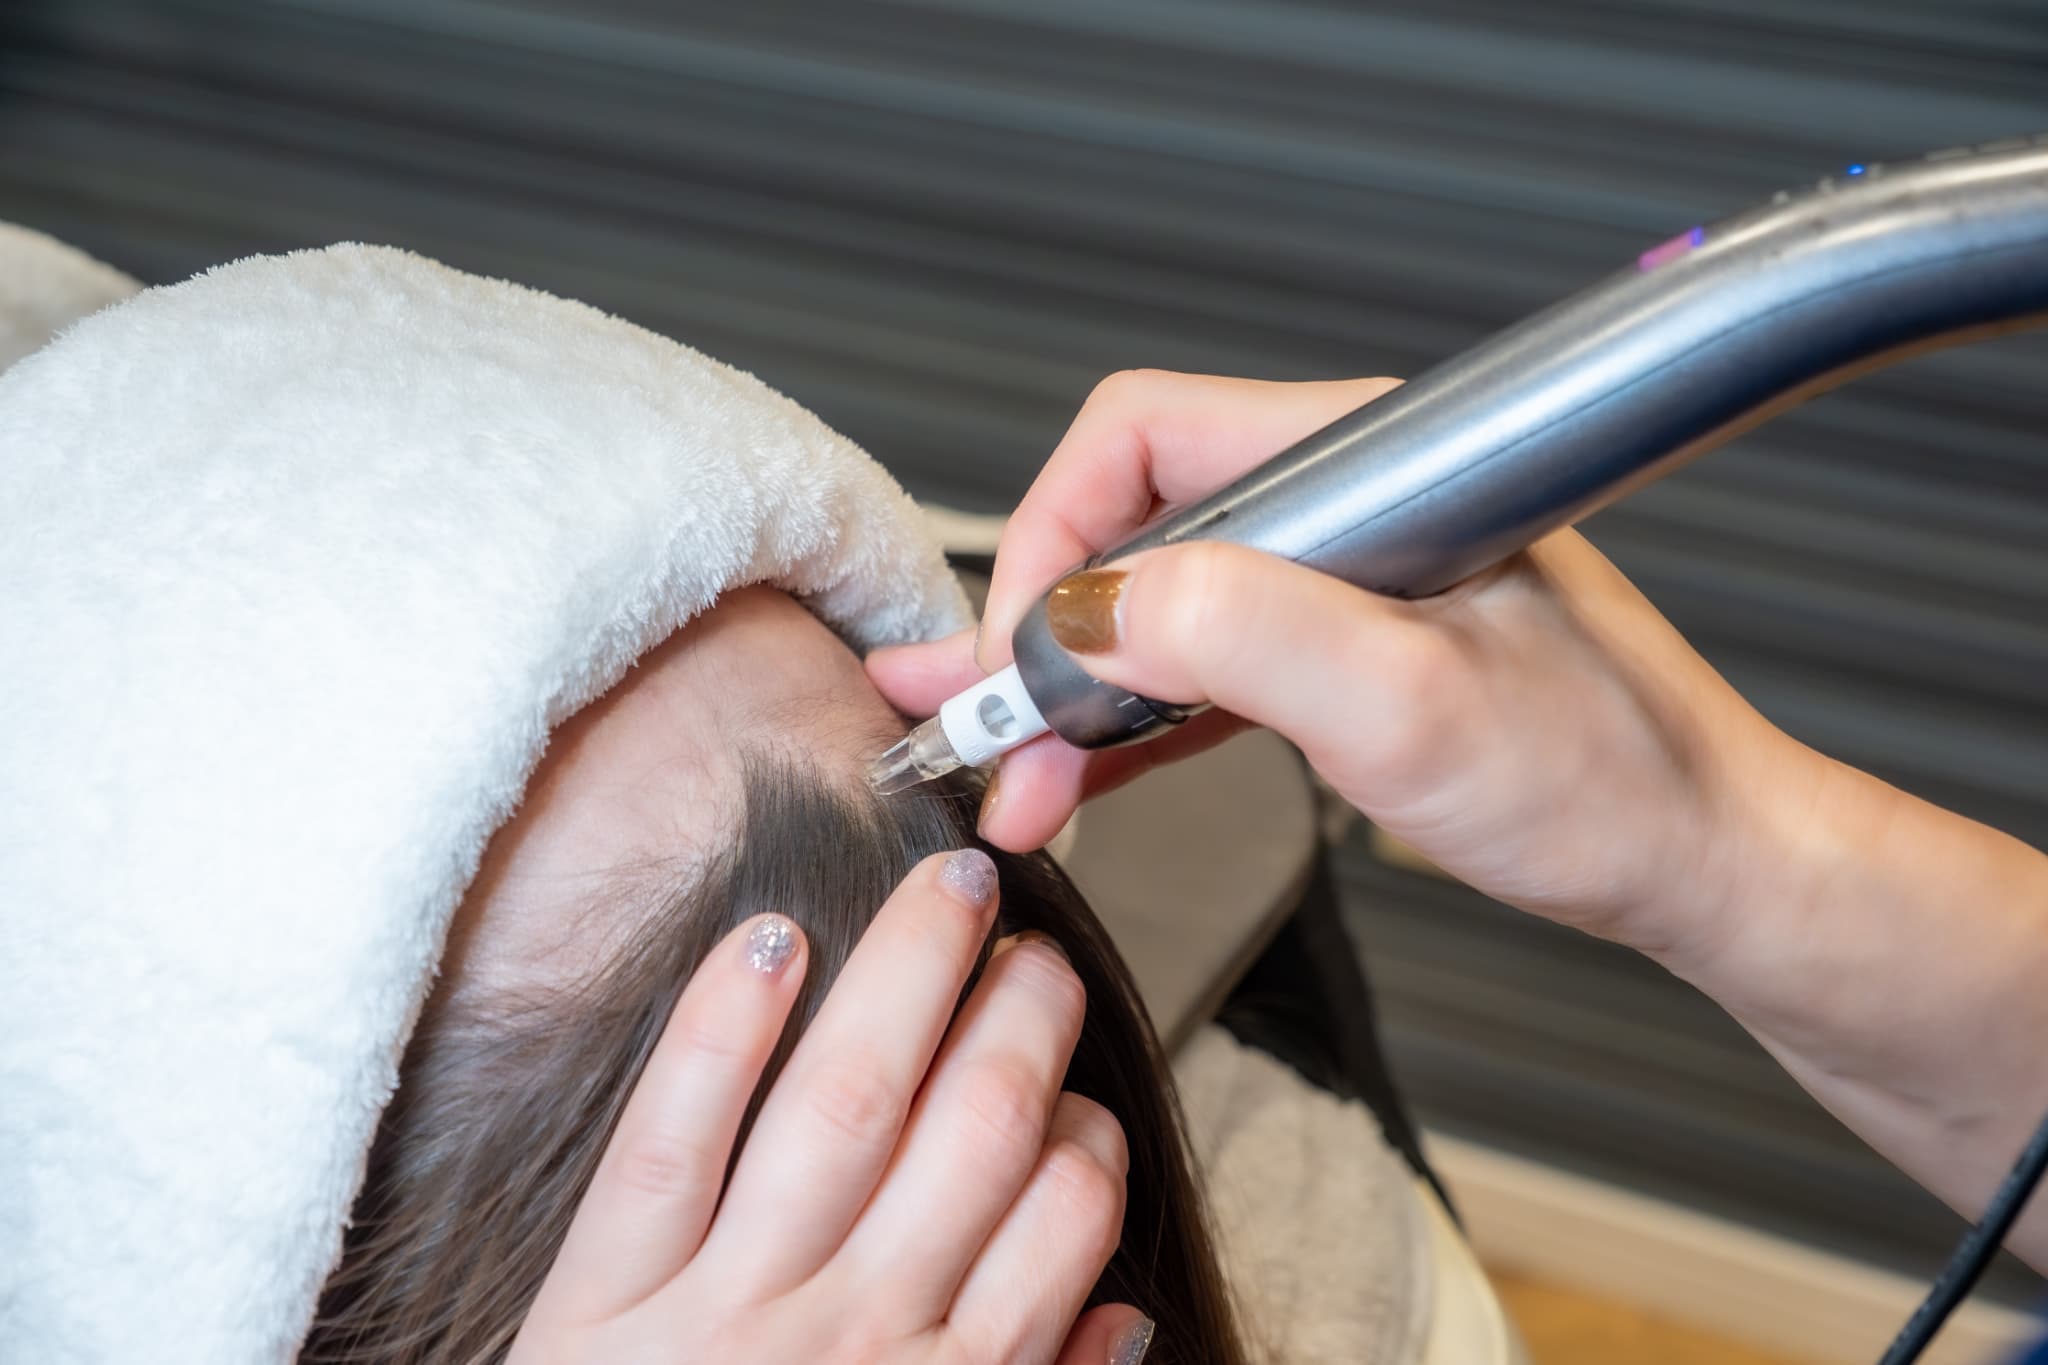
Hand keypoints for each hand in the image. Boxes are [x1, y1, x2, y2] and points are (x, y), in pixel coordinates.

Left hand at [509, 850, 1151, 1364]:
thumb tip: (1120, 1318)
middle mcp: (855, 1339)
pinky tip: (770, 937)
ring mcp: (727, 1311)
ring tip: (949, 889)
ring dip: (912, 976)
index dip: (1086, 1128)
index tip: (1074, 1087)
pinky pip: (670, 1141)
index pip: (1064, 1220)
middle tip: (1034, 944)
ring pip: (845, 1102)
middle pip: (974, 1131)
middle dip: (1024, 1015)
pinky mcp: (598, 1300)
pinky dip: (720, 1031)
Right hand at [870, 370, 1807, 959]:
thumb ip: (1243, 635)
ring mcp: (1341, 577)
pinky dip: (1131, 724)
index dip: (1054, 537)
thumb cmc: (1606, 777)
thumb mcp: (1411, 706)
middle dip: (1037, 629)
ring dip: (1070, 692)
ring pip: (1156, 606)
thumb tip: (1089, 611)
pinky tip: (1077, 778)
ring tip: (1005, 777)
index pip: (1141, 438)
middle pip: (1131, 524)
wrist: (1701, 859)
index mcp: (1364, 462)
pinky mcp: (1343, 651)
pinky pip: (1203, 669)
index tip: (1020, 654)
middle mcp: (1344, 499)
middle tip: (966, 722)